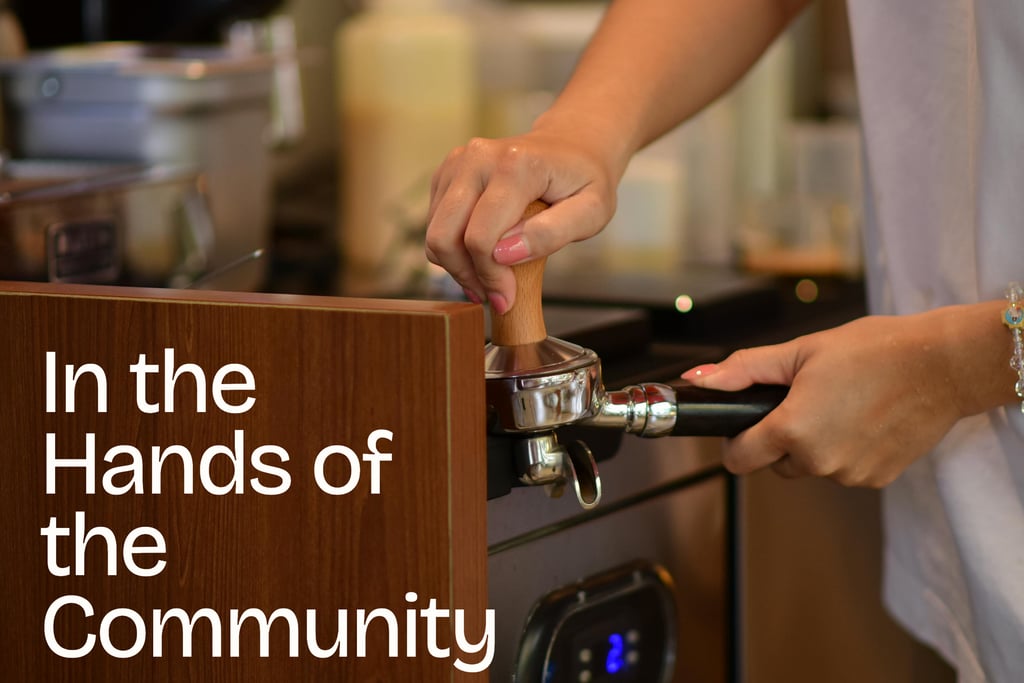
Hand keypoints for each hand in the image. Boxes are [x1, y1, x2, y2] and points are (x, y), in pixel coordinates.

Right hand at [425, 128, 621, 313]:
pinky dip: (453, 248)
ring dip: (458, 266)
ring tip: (489, 278)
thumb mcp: (592, 212)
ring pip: (435, 233)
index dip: (490, 278)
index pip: (480, 237)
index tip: (507, 298)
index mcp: (515, 165)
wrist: (572, 144)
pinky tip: (481, 256)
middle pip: (444, 236)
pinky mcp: (448, 172)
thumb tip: (504, 254)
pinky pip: (435, 223)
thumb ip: (551, 234)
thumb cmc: (585, 180)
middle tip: (492, 295)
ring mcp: (458, 162)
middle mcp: (478, 158)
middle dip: (466, 275)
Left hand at [680, 309, 1003, 486]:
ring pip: (810, 467)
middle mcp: (819, 461)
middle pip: (775, 463)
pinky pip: (843, 470)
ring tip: (839, 404)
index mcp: (792, 430)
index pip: (738, 460)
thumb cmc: (875, 351)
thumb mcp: (801, 351)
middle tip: (805, 399)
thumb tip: (700, 379)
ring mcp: (850, 474)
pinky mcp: (876, 479)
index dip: (736, 441)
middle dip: (779, 437)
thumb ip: (744, 370)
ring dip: (814, 445)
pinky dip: (845, 450)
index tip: (747, 424)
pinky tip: (862, 419)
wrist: (941, 366)